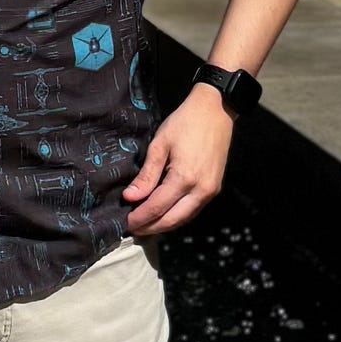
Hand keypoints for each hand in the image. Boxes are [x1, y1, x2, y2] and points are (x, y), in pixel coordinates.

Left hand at [122, 83, 233, 235]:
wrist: (215, 112)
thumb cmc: (184, 123)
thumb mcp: (160, 144)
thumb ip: (146, 174)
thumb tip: (130, 197)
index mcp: (185, 178)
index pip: (157, 207)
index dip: (140, 218)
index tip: (125, 223)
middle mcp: (201, 190)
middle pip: (172, 219)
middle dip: (151, 227)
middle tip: (132, 229)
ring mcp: (210, 191)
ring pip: (184, 218)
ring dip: (164, 225)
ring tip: (145, 225)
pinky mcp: (214, 188)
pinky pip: (193, 210)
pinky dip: (177, 216)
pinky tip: (163, 214)